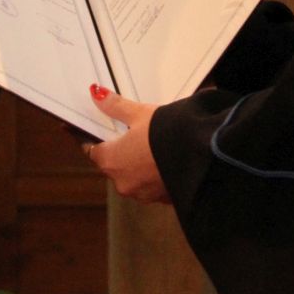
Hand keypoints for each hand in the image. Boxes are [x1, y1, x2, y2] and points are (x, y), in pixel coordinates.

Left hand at [84, 85, 169, 203]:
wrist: (201, 155)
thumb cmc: (164, 133)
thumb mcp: (139, 114)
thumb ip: (115, 106)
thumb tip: (96, 94)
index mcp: (111, 161)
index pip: (92, 150)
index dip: (92, 139)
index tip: (93, 133)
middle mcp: (122, 182)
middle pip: (113, 164)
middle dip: (119, 151)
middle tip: (128, 135)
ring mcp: (142, 194)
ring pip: (133, 177)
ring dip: (137, 165)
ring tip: (151, 147)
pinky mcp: (162, 199)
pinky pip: (152, 185)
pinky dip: (155, 175)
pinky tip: (165, 161)